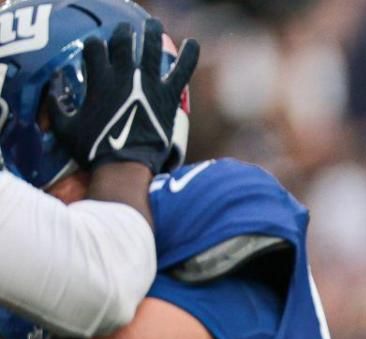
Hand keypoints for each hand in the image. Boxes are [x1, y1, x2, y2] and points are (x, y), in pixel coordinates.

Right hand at [51, 19, 199, 172]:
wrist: (125, 166)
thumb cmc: (93, 149)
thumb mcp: (63, 127)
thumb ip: (55, 102)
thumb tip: (53, 81)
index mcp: (98, 80)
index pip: (94, 48)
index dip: (93, 45)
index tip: (95, 48)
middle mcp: (123, 76)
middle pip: (122, 42)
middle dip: (121, 33)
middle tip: (124, 31)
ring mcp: (148, 83)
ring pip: (151, 48)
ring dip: (152, 32)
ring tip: (153, 24)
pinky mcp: (168, 95)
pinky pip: (182, 70)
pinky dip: (189, 55)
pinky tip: (193, 43)